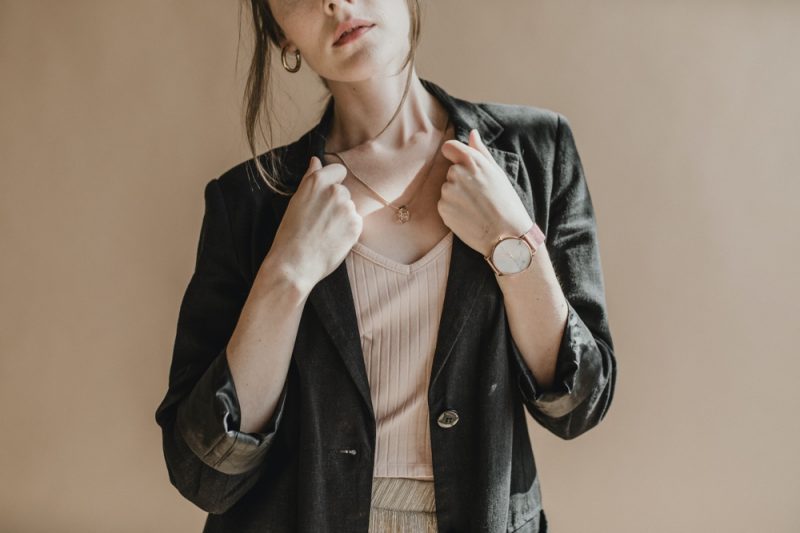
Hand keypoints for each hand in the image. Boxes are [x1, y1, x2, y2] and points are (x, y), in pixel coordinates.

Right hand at [264, 156, 362, 292]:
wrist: (295, 263)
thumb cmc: (290, 234)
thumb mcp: (296, 201)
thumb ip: (310, 178)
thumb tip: (316, 160)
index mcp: (317, 181)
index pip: (339, 170)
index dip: (333, 182)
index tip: (325, 196)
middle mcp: (335, 191)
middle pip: (344, 191)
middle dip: (336, 203)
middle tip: (320, 221)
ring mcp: (348, 208)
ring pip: (350, 208)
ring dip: (342, 217)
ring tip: (326, 232)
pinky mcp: (356, 225)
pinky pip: (356, 223)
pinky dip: (348, 230)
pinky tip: (334, 240)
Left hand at [438, 129, 532, 256]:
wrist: (506, 234)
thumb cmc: (506, 202)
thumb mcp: (497, 173)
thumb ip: (481, 152)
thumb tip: (472, 133)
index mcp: (472, 161)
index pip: (448, 147)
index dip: (454, 155)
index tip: (461, 165)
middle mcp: (457, 173)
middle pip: (450, 171)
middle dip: (460, 180)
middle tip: (478, 195)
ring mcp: (448, 191)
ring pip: (447, 189)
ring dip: (456, 196)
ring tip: (475, 207)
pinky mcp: (442, 208)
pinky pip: (443, 204)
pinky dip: (452, 210)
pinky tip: (468, 216)